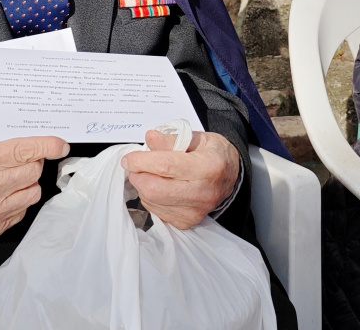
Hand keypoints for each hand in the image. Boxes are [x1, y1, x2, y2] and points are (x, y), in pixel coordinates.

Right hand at [0, 136, 69, 244]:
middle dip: (32, 160)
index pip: (22, 151)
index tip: (60, 143)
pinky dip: (18, 200)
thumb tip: (19, 132)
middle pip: (32, 170)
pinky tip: (2, 194)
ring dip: (27, 181)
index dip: (46, 145)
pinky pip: (21, 210)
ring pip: (32, 191)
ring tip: (10, 176)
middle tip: (21, 157)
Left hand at [121, 129, 239, 229]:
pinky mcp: (186, 222)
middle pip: (155, 189)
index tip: (129, 158)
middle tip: (136, 165)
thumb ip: (173, 138)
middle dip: (138, 175)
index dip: (142, 161)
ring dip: (143, 186)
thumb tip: (150, 138)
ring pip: (152, 201)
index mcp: (209, 166)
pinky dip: (150, 197)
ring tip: (152, 174)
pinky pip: (156, 211)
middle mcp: (203, 192)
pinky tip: (160, 187)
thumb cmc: (214, 154)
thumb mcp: (198, 138)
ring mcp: (195, 211)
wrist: (231, 177)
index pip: (166, 166)